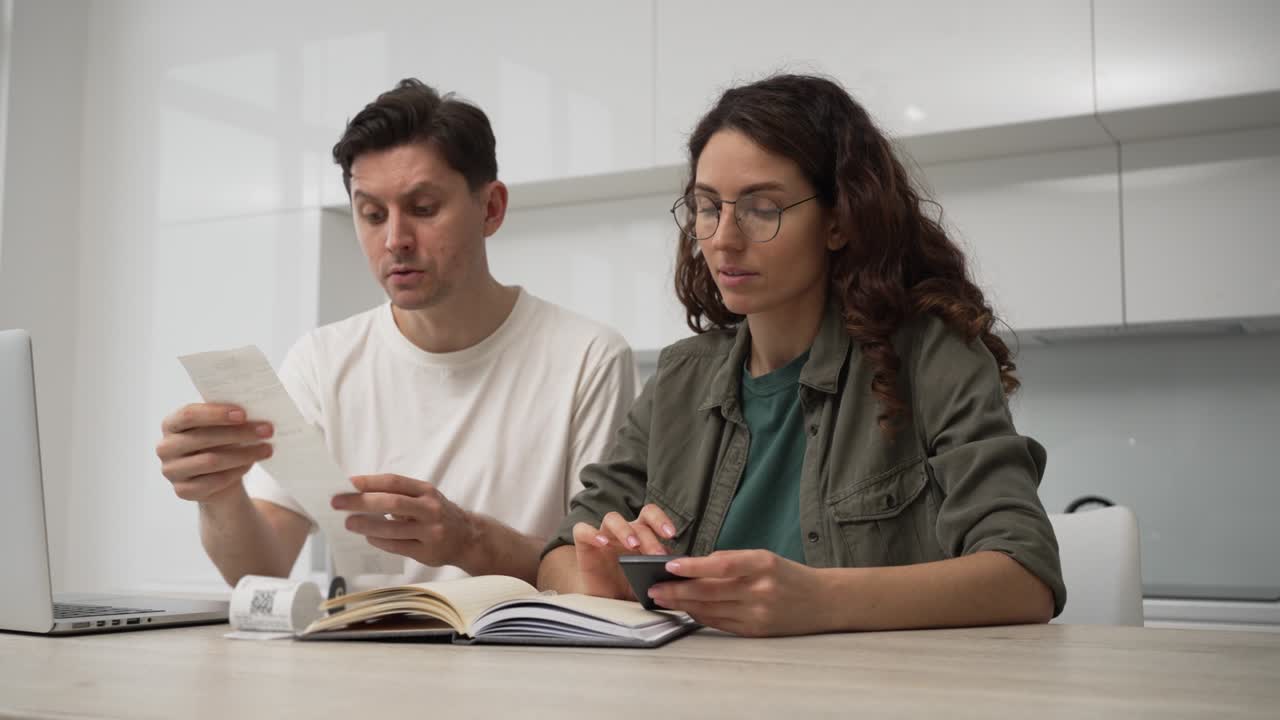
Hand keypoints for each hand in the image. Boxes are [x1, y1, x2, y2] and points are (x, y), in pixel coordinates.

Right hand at [156, 403, 273, 503]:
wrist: (217, 478)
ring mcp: (172, 471)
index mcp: (171, 424)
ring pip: (211, 461)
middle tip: (268, 430)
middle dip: (239, 433)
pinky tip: (251, 464)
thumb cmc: (221, 443)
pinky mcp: (183, 491)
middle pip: (203, 438)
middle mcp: (165, 448)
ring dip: (244, 454)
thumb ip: (229, 417)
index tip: (244, 414)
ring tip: (267, 448)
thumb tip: (256, 409)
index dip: (216, 414)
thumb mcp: (221, 427)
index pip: (189, 414)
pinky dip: (237, 471)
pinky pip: (215, 481)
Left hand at [331, 474, 474, 567]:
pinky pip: (397, 546)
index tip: (348, 483)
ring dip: (366, 525)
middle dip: (361, 502)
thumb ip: (399, 495)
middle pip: (392, 502)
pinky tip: (369, 537)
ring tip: (349, 523)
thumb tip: (360, 494)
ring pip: (393, 528)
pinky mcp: (427, 552)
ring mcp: (430, 531)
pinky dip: (380, 541)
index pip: (395, 482)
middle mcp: (430, 509)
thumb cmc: (438, 514)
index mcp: (426, 491)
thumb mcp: (425, 497)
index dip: (370, 481)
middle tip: (338, 503)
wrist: (467, 538)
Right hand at [572, 503, 676, 599]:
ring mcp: (604, 536)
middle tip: (657, 553)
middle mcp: (624, 532)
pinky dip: (592, 533)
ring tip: (633, 545)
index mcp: (642, 535)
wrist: (605, 603)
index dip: (661, 520)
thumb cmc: (629, 588)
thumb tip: (677, 568)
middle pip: (636, 521)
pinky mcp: (584, 544)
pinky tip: (602, 543)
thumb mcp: (649, 581)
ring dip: (625, 530)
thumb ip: (661, 571)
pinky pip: (583, 530)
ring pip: (612, 518)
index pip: (651, 516)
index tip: (671, 535)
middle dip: (649, 536)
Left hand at [647, 550, 826, 636]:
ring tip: (662, 599)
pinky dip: (700, 616)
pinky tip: (686, 610)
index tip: (669, 566)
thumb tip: (694, 565)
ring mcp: (758, 614)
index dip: (693, 567)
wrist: (823, 601)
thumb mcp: (764, 557)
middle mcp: (760, 590)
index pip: (721, 566)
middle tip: (653, 588)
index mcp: (763, 564)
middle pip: (710, 592)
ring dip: (683, 606)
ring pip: (711, 610)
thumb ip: (731, 561)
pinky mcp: (756, 631)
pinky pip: (720, 624)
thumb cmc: (788, 575)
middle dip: (677, 591)